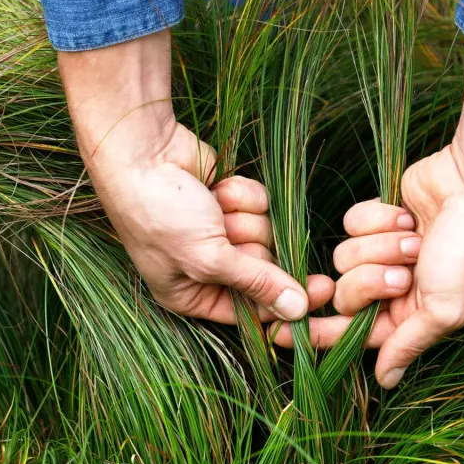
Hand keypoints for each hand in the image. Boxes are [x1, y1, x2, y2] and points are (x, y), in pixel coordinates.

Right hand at [57, 31, 332, 323]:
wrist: (141, 151)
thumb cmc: (158, 213)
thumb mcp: (208, 258)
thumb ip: (256, 284)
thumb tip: (298, 311)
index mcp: (192, 294)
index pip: (252, 312)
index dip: (284, 304)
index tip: (322, 292)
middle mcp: (208, 267)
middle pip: (266, 270)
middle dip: (250, 246)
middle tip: (225, 231)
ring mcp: (221, 232)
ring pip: (267, 234)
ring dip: (243, 217)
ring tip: (212, 207)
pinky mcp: (232, 201)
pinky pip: (263, 205)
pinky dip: (243, 194)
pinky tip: (216, 188)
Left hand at [271, 45, 463, 387]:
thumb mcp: (444, 309)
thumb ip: (407, 344)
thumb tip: (386, 382)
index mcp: (410, 315)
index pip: (354, 333)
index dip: (319, 335)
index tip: (280, 337)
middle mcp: (393, 286)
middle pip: (345, 295)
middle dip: (371, 280)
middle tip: (404, 271)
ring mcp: (383, 250)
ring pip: (344, 258)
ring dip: (380, 245)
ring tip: (413, 237)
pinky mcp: (377, 217)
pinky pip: (350, 224)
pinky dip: (378, 217)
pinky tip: (405, 213)